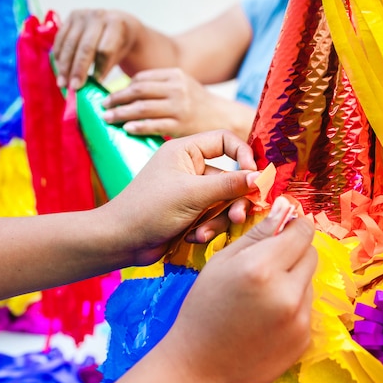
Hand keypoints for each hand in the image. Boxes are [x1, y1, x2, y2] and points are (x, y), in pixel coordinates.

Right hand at [53, 9, 139, 88]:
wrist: (116, 23)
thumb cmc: (118, 44)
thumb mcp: (120, 54)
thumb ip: (107, 67)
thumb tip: (92, 88)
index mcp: (116, 24)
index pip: (105, 50)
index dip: (100, 68)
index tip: (96, 83)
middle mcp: (98, 16)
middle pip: (85, 47)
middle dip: (78, 69)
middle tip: (74, 87)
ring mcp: (82, 15)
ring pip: (70, 44)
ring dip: (64, 66)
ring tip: (63, 83)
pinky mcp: (70, 17)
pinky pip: (60, 39)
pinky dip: (58, 56)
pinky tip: (59, 70)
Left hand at [101, 130, 257, 265]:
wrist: (121, 242)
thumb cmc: (149, 210)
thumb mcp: (192, 194)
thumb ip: (229, 184)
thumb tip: (261, 176)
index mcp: (185, 150)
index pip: (225, 140)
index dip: (243, 156)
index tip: (255, 177)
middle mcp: (190, 167)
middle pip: (231, 176)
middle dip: (235, 199)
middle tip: (238, 216)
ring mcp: (192, 191)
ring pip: (225, 201)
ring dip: (218, 219)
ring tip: (204, 233)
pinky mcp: (192, 213)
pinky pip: (214, 217)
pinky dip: (208, 228)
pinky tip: (193, 237)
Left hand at [102, 68, 254, 138]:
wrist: (226, 120)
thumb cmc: (199, 106)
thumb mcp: (183, 85)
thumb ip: (160, 85)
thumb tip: (128, 91)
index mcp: (175, 75)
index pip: (141, 78)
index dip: (123, 87)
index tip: (110, 96)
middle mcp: (176, 88)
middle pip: (137, 91)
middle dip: (116, 99)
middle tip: (102, 106)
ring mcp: (179, 106)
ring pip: (141, 107)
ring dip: (120, 113)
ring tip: (107, 118)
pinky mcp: (180, 125)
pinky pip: (153, 125)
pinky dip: (136, 126)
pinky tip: (126, 128)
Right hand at [156, 196, 317, 382]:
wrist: (200, 365)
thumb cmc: (203, 308)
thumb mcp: (222, 262)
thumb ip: (258, 233)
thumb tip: (285, 207)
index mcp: (261, 267)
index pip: (302, 231)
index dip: (294, 225)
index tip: (286, 228)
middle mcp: (286, 292)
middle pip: (312, 253)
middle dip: (294, 251)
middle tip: (268, 263)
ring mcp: (299, 319)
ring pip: (310, 281)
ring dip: (293, 280)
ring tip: (262, 295)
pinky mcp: (304, 339)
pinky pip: (307, 308)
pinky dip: (293, 306)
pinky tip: (267, 317)